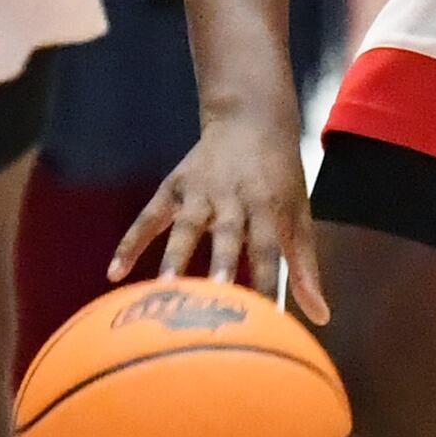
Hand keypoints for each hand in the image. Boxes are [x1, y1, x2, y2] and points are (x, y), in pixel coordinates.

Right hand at [109, 110, 325, 322]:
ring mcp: (201, 190)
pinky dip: (131, 242)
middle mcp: (234, 196)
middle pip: (227, 234)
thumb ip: (305, 268)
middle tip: (214, 296)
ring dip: (175, 254)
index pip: (268, 249)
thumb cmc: (281, 179)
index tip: (267, 318)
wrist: (252, 119)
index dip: (268, 282)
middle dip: (221, 264)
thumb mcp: (298, 215)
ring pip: (185, 224)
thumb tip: (320, 318)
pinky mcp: (175, 185)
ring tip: (164, 288)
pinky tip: (114, 273)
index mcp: (269, 205)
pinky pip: (149, 216)